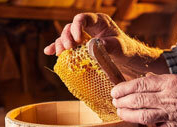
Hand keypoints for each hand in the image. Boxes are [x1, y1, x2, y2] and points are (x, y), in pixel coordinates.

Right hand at [43, 13, 165, 76]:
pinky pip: (67, 45)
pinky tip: (48, 52)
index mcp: (99, 21)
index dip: (77, 27)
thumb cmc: (126, 50)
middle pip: (71, 27)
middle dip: (66, 37)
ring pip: (67, 36)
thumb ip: (107, 45)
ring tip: (59, 53)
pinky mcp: (81, 46)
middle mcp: (89, 26)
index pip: (83, 19)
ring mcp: (84, 36)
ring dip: (60, 43)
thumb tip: (92, 45)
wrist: (128, 58)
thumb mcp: (119, 47)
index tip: (77, 40)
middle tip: (67, 49)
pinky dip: (58, 48)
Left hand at [111, 73, 176, 126]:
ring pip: (144, 116)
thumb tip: (139, 83)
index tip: (114, 92)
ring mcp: (172, 113)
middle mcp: (169, 97)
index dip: (124, 88)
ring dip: (128, 116)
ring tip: (120, 114)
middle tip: (115, 103)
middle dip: (123, 102)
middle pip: (139, 100)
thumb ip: (158, 81)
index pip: (140, 84)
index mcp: (169, 82)